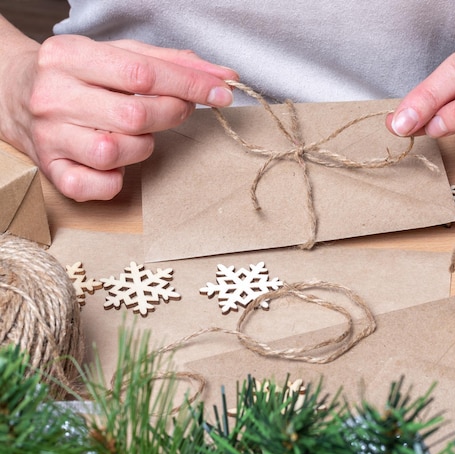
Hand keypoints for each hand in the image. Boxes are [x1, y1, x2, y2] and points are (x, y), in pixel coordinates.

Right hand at [2, 34, 237, 200]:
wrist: (12, 93)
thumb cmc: (79, 75)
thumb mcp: (117, 55)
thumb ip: (169, 62)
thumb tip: (222, 75)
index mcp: (70, 56)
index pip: (143, 73)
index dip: (190, 84)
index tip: (222, 90)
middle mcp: (54, 96)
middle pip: (134, 115)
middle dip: (171, 114)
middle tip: (178, 109)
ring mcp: (50, 136)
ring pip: (118, 151)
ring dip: (143, 146)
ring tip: (134, 133)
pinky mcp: (53, 170)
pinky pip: (100, 185)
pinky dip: (118, 178)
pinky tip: (116, 162)